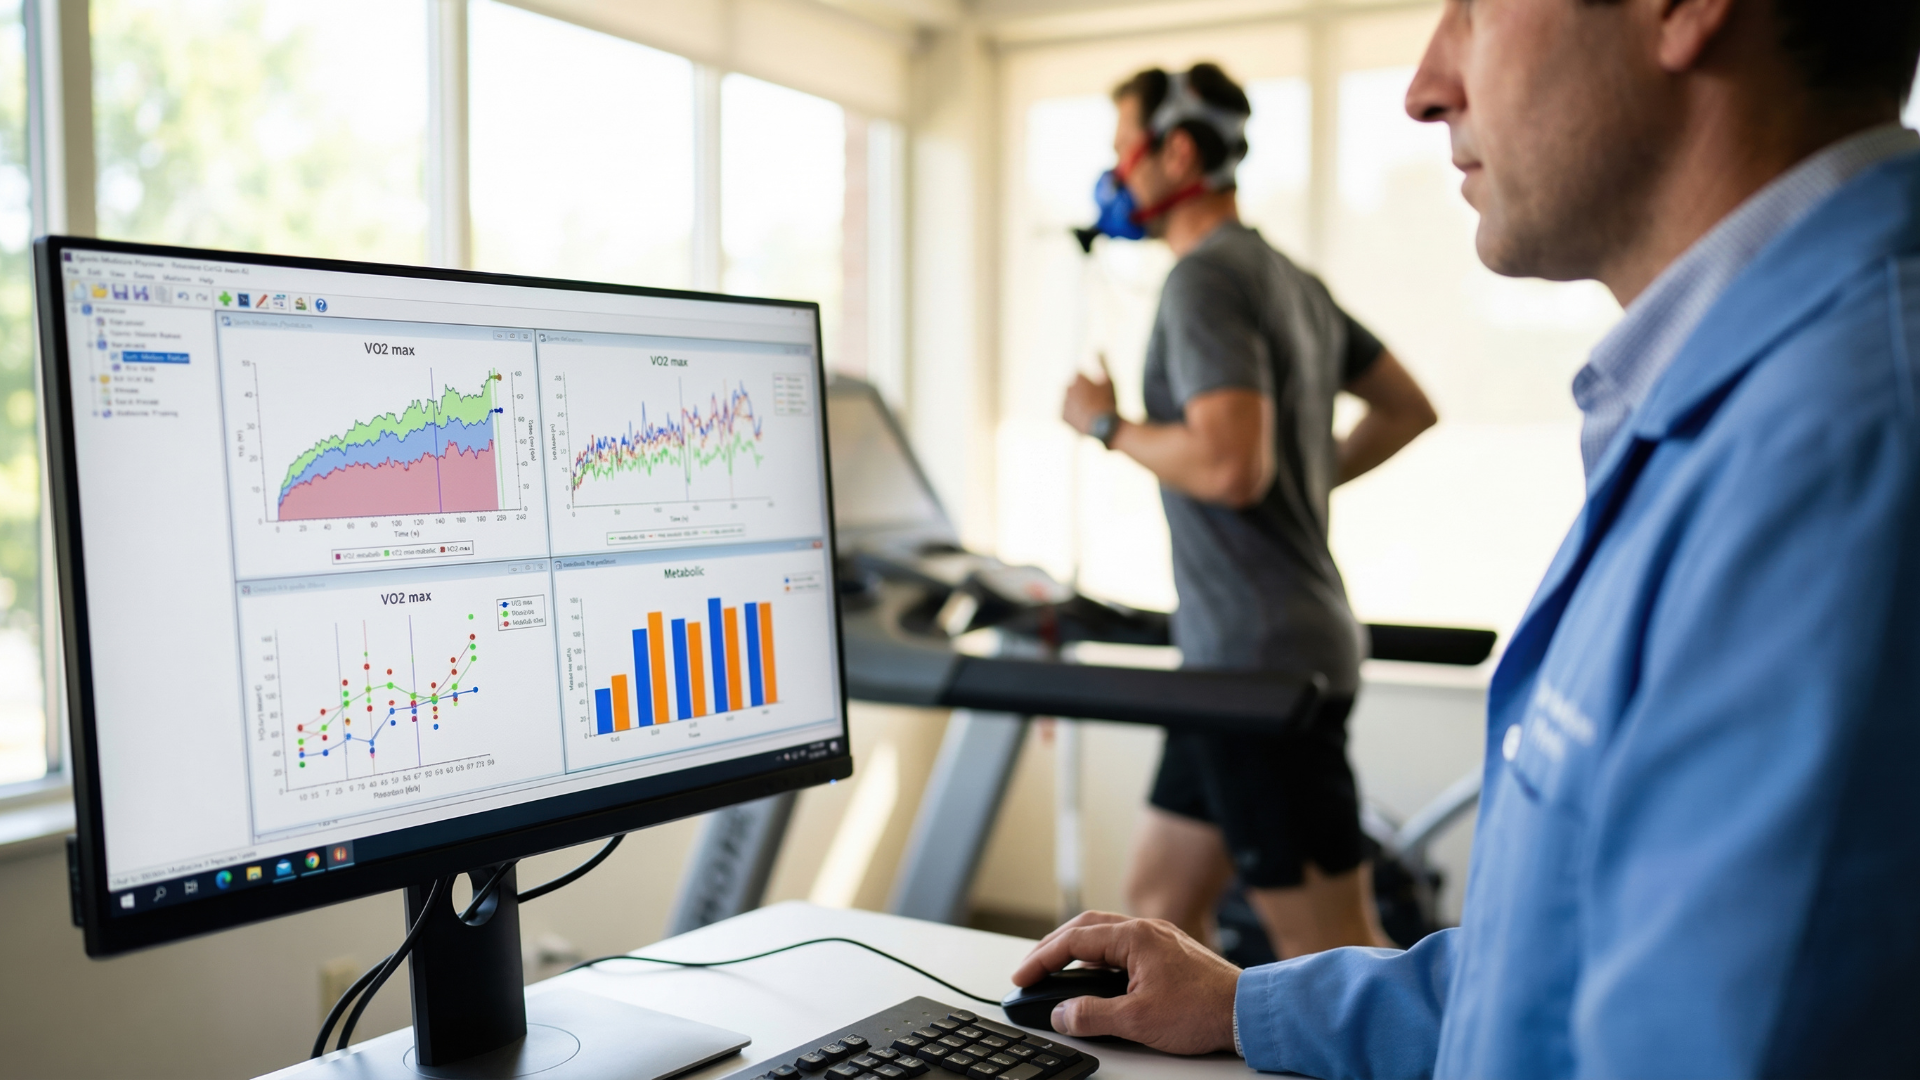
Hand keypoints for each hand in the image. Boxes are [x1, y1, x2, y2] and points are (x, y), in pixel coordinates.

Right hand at [1011, 912, 1240, 1054]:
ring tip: (1057, 971)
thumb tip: (1062, 1014)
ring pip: (1105, 935)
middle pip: (1085, 928)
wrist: (1247, 1013)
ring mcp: (1159, 939)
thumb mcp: (1137, 1020)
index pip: (1074, 940)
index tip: (1022, 976)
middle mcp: (1146, 930)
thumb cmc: (1202, 1010)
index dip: (1041, 958)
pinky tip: (1097, 978)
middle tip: (1031, 969)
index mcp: (1134, 937)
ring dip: (1077, 950)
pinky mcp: (1169, 953)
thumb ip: (1092, 1016)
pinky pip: (1123, 946)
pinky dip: (1100, 957)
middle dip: (1053, 947)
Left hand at [1062, 355, 1118, 436]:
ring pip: (1069, 400)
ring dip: (1077, 404)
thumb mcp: (1109, 381)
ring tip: (1091, 412)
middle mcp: (1067, 388)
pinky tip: (1086, 418)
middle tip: (1095, 401)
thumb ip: (1103, 363)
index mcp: (1077, 377)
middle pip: (1073, 387)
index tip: (1093, 388)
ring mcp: (1063, 403)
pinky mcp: (1061, 417)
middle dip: (1081, 392)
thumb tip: (1098, 346)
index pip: (1079, 375)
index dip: (1087, 382)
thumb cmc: (1109, 402)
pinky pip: (1066, 413)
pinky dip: (1074, 415)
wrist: (1106, 428)